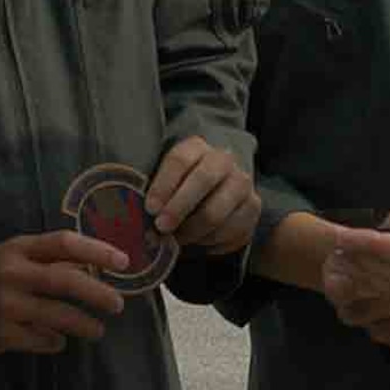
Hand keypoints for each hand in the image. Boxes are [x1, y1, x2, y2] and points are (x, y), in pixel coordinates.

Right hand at [0, 232, 129, 355]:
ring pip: (57, 315)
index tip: (123, 262)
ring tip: (98, 330)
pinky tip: (60, 342)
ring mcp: (5, 305)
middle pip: (66, 280)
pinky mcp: (0, 333)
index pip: (64, 243)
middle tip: (118, 304)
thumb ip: (46, 260)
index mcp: (17, 248)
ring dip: (83, 324)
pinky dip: (55, 342)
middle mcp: (12, 273)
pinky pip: (40, 340)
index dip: (97, 250)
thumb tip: (92, 266)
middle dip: (98, 293)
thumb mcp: (10, 256)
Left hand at [146, 136, 259, 254]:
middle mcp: (224, 160)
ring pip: (216, 212)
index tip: (150, 208)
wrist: (220, 190)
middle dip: (179, 207)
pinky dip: (208, 242)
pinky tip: (196, 241)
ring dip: (191, 232)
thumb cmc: (181, 187)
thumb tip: (136, 220)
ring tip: (175, 240)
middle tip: (161, 227)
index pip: (180, 160)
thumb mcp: (166, 181)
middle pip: (203, 180)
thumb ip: (155, 195)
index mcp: (196, 147)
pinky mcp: (253, 207)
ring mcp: (242, 183)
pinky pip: (229, 231)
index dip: (163, 185)